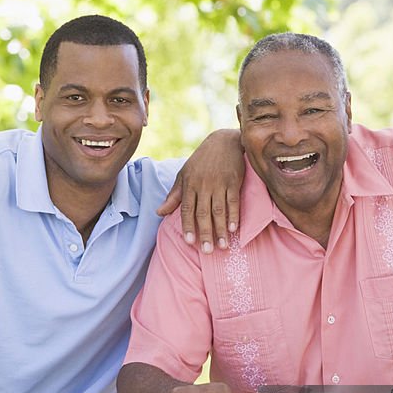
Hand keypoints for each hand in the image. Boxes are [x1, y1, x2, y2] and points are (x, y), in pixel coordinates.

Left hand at [157, 129, 242, 253]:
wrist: (223, 141)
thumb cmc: (201, 161)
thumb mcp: (184, 174)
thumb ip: (174, 196)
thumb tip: (159, 213)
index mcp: (189, 184)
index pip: (186, 209)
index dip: (188, 226)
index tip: (190, 242)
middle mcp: (203, 185)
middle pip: (203, 213)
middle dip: (205, 233)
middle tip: (208, 251)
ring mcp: (219, 183)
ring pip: (219, 210)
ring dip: (221, 229)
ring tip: (223, 246)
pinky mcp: (233, 181)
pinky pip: (233, 201)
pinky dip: (233, 216)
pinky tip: (233, 229)